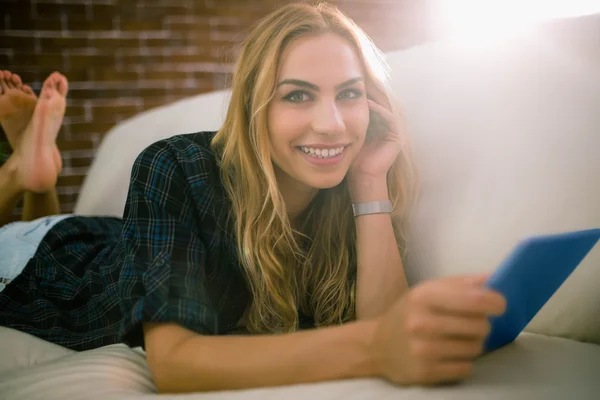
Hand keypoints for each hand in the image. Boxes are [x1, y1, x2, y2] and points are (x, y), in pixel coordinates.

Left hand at [348, 82, 403, 183]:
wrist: (360, 179)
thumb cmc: (349, 158)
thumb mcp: (345, 133)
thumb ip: (344, 118)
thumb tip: (329, 99)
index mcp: (376, 122)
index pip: (370, 98)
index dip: (360, 88)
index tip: (347, 77)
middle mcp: (387, 124)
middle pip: (379, 99)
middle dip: (368, 87)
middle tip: (356, 74)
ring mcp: (393, 130)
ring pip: (385, 105)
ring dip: (374, 94)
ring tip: (361, 84)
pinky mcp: (397, 137)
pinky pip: (389, 117)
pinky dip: (378, 109)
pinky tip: (366, 102)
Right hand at [368, 274, 505, 385]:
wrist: (377, 345)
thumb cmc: (409, 313)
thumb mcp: (428, 290)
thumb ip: (461, 284)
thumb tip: (494, 279)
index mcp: (424, 296)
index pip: (474, 300)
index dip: (495, 302)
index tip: (499, 305)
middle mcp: (422, 323)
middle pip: (480, 326)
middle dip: (481, 325)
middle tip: (469, 324)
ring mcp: (423, 350)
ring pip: (476, 348)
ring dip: (473, 344)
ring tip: (457, 339)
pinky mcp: (425, 372)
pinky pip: (466, 368)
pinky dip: (463, 362)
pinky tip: (449, 355)